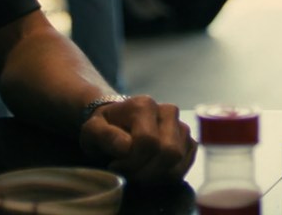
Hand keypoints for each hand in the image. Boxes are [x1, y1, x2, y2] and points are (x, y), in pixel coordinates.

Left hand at [77, 94, 196, 181]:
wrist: (119, 122)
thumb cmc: (105, 128)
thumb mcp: (93, 130)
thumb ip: (105, 136)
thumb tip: (126, 147)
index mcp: (144, 105)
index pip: (148, 142)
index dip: (132, 162)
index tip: (115, 165)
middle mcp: (168, 111)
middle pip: (169, 152)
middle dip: (147, 172)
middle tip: (128, 173)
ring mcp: (182, 126)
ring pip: (179, 162)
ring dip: (156, 176)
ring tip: (138, 172)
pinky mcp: (189, 142)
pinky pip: (185, 167)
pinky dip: (167, 176)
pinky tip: (150, 172)